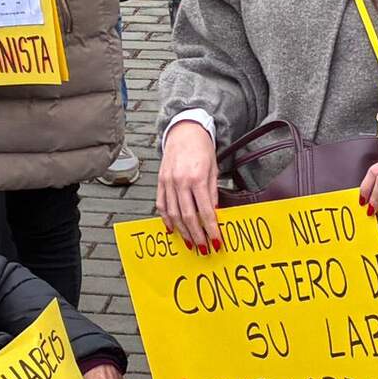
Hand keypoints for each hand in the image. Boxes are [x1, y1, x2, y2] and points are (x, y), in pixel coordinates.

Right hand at [157, 119, 220, 250]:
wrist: (185, 130)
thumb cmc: (202, 148)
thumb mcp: (213, 170)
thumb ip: (212, 193)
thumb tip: (214, 214)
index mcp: (196, 178)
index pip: (205, 211)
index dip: (211, 229)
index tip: (217, 241)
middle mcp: (180, 181)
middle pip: (187, 216)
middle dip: (197, 235)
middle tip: (204, 248)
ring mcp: (167, 182)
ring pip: (173, 214)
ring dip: (182, 232)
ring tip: (190, 242)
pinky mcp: (160, 181)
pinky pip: (161, 204)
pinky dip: (166, 219)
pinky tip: (173, 229)